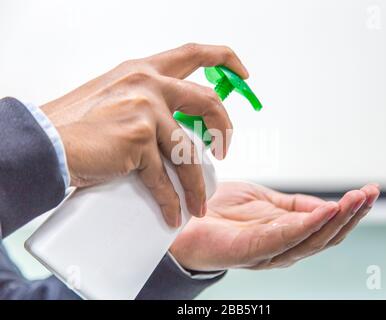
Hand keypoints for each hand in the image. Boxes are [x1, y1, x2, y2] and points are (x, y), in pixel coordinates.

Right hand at [41, 43, 248, 226]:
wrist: (44, 142)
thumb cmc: (75, 124)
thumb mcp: (115, 97)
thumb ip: (145, 102)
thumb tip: (173, 125)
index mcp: (143, 70)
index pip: (193, 54)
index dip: (224, 59)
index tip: (241, 73)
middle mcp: (148, 84)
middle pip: (207, 102)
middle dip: (224, 129)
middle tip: (224, 150)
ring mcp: (145, 110)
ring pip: (188, 152)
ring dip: (196, 184)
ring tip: (198, 203)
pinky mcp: (138, 139)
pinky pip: (164, 177)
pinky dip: (171, 199)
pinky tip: (173, 212)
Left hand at [170, 181, 379, 270]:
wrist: (183, 218)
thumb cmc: (221, 211)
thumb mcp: (265, 200)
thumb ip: (294, 205)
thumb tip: (326, 205)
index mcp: (286, 235)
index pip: (325, 226)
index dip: (349, 210)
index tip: (369, 191)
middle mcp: (281, 248)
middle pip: (325, 236)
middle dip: (351, 215)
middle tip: (369, 194)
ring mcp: (267, 253)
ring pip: (311, 240)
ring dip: (336, 220)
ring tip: (355, 200)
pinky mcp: (249, 251)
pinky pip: (284, 239)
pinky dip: (307, 226)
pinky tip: (324, 210)